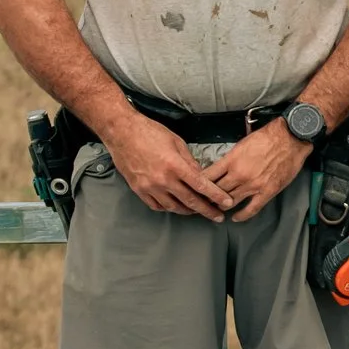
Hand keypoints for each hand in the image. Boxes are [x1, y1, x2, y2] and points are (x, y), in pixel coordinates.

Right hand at [101, 107, 231, 219]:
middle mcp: (163, 179)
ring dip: (188, 211)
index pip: (201, 185)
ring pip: (173, 207)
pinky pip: (156, 205)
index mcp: (175, 165)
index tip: (227, 203)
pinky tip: (175, 206)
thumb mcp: (177, 142)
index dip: (216, 196)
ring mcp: (149, 186)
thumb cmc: (149, 132)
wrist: (122, 132)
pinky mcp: (138, 189)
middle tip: (217, 216)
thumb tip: (201, 176)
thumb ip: (190, 162)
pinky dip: (168, 208)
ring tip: (198, 211)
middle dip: (206, 210)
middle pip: (190, 201)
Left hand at [206, 119, 311, 223]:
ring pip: (230, 201)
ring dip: (222, 206)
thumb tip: (221, 168)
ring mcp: (253, 185)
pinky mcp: (267, 192)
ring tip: (216, 209)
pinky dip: (242, 215)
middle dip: (207, 197)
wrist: (291, 138)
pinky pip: (251, 208)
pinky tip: (235, 218)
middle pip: (216, 191)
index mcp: (231, 160)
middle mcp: (239, 174)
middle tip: (202, 201)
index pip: (208, 176)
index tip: (194, 188)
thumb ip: (231, 158)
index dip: (199, 184)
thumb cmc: (268, 136)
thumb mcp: (242, 144)